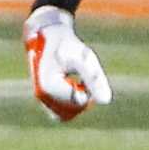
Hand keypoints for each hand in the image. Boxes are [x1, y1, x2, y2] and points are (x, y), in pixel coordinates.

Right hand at [24, 6, 112, 120]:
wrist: (51, 36)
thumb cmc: (68, 45)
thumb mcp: (85, 59)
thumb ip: (95, 80)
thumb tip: (106, 101)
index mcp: (49, 87)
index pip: (79, 102)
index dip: (89, 89)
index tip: (86, 72)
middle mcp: (42, 95)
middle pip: (74, 110)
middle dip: (83, 96)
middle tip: (82, 77)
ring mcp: (41, 98)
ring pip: (69, 113)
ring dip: (78, 100)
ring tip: (78, 81)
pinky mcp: (45, 99)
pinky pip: (62, 112)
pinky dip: (71, 102)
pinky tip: (73, 85)